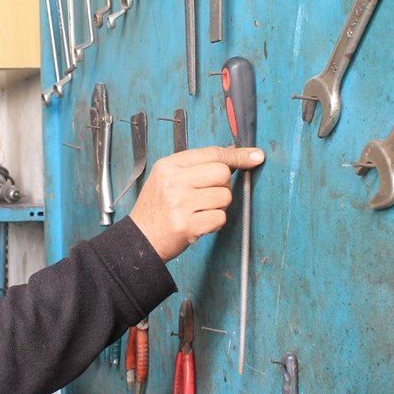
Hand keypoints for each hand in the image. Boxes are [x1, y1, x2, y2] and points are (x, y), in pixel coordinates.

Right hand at [129, 146, 264, 261]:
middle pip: (222, 173)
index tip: (254, 156)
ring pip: (224, 197)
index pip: (212, 153)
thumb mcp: (166, 179)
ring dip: (217, 207)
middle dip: (222, 186)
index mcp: (169, 166)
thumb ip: (194, 167)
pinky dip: (213, 223)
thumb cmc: (155, 210)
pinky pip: (220, 218)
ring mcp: (180, 203)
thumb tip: (231, 158)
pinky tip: (197, 223)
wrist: (139, 239)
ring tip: (198, 212)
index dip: (237, 155)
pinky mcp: (187, 224)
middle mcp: (174, 181)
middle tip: (206, 196)